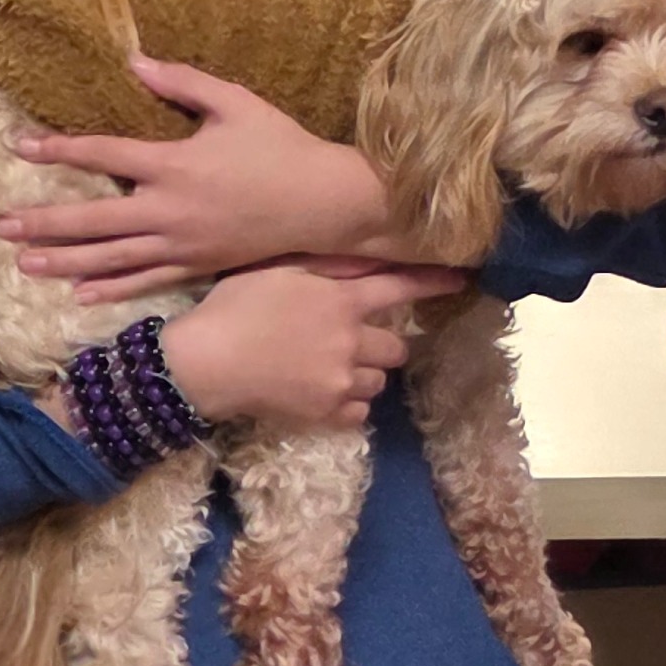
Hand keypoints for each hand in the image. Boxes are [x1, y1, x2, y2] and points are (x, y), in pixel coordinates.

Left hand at [0, 56, 403, 303]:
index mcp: (174, 164)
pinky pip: (144, 281)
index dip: (59, 150)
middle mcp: (169, 210)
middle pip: (93, 219)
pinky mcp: (195, 266)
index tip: (19, 148)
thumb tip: (134, 62)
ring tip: (23, 263)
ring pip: (110, 257)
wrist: (323, 204)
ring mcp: (180, 244)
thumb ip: (182, 83)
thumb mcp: (235, 103)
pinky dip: (110, 289)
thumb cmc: (280, 147)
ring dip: (64, 261)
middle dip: (43, 223)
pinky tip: (78, 294)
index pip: (104, 155)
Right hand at [156, 259, 470, 432]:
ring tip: (331, 368)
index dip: (435, 282)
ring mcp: (340, 380)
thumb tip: (372, 253)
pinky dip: (348, 403)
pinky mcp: (325, 412)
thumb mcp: (279, 269)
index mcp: (342, 300)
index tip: (462, 279)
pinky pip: (358, 412)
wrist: (203, 363)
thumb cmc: (233, 307)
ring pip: (379, 381)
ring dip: (364, 373)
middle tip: (352, 340)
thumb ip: (329, 265)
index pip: (402, 288)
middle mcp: (351, 341)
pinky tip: (324, 392)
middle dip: (382, 343)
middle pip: (397, 347)